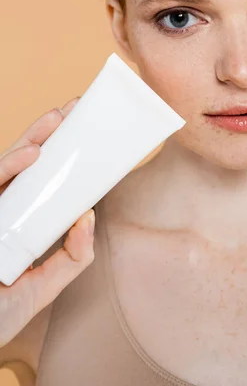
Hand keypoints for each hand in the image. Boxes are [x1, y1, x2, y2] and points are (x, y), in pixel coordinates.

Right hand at [0, 97, 94, 346]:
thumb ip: (72, 258)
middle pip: (25, 166)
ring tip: (56, 120)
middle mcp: (2, 211)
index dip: (59, 155)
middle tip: (73, 110)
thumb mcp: (44, 287)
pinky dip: (7, 167)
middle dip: (48, 135)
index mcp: (20, 222)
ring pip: (6, 168)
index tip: (82, 131)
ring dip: (31, 140)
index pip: (40, 181)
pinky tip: (31, 156)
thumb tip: (89, 217)